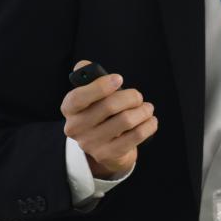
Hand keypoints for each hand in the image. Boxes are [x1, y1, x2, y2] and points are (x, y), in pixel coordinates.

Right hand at [61, 60, 157, 178]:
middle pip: (109, 106)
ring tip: (147, 108)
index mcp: (69, 108)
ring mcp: (90, 144)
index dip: (100, 86)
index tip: (119, 78)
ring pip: (126, 120)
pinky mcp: (107, 155)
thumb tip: (86, 65)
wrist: (104, 145)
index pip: (79, 97)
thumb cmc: (100, 111)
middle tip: (138, 96)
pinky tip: (150, 120)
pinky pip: (135, 136)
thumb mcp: (91, 94)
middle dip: (130, 97)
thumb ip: (87, 76)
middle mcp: (75, 127)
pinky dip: (148, 125)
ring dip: (143, 111)